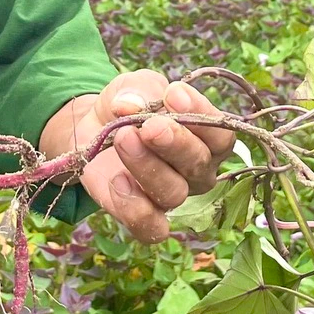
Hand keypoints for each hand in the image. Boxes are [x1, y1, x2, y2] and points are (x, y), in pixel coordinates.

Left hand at [69, 72, 235, 242]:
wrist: (93, 128)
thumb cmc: (130, 105)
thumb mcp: (134, 85)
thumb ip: (138, 89)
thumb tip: (128, 104)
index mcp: (207, 139)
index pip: (220, 134)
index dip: (201, 115)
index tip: (173, 94)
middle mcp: (197, 172)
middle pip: (199, 164)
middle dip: (175, 143)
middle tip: (149, 126)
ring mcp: (171, 197)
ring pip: (174, 193)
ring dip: (148, 167)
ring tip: (123, 139)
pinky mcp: (143, 217)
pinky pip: (152, 228)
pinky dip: (136, 209)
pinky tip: (117, 181)